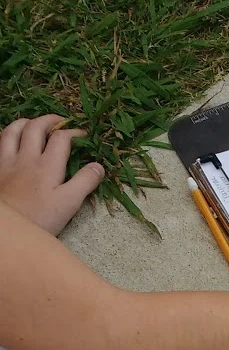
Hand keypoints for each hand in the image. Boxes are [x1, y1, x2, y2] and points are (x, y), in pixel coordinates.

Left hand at [0, 115, 104, 235]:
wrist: (8, 229)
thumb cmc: (40, 219)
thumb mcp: (68, 204)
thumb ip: (85, 183)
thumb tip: (99, 166)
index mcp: (48, 165)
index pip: (62, 138)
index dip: (74, 133)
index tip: (83, 136)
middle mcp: (27, 157)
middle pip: (36, 127)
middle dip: (50, 120)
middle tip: (60, 122)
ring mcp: (8, 162)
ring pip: (13, 130)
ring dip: (25, 122)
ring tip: (34, 124)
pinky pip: (0, 143)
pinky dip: (8, 136)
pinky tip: (12, 140)